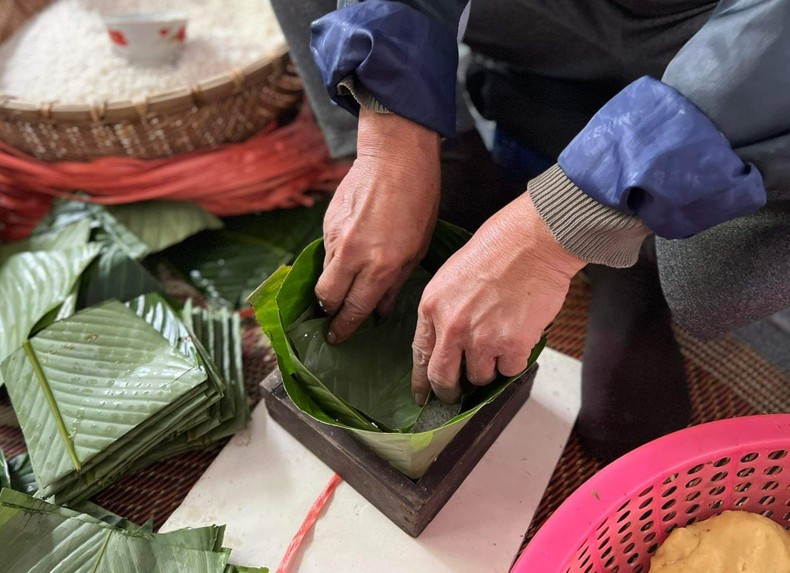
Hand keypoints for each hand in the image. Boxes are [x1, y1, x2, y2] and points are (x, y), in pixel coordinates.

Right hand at [317, 108, 440, 343]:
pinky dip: (333, 259)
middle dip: (328, 312)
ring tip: (344, 283)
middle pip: (327, 298)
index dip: (343, 327)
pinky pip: (325, 252)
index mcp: (382, 266)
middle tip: (332, 318)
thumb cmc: (417, 203)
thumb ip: (394, 284)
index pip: (354, 309)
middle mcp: (354, 256)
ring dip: (331, 284)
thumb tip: (377, 310)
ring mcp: (336, 238)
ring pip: (323, 275)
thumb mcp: (416, 250)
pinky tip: (349, 251)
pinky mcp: (327, 223)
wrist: (396, 159)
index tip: (336, 338)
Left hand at [411, 193, 585, 404]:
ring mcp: (482, 338)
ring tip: (500, 344)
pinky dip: (514, 360)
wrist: (532, 241)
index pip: (420, 355)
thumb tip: (447, 341)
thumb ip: (444, 311)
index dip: (421, 381)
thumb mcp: (451, 276)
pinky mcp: (512, 344)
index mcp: (432, 307)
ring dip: (489, 368)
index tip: (423, 395)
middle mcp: (452, 327)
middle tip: (456, 395)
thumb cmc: (496, 248)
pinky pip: (509, 370)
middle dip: (449, 392)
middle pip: (443, 378)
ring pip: (480, 377)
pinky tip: (519, 338)